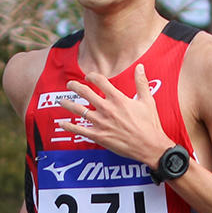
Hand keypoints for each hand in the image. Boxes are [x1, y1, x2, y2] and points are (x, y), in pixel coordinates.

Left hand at [52, 67, 174, 165]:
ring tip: (61, 100)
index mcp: (118, 98)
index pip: (100, 81)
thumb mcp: (147, 100)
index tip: (88, 76)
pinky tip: (61, 123)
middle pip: (85, 93)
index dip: (91, 76)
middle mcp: (107, 108)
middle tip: (70, 84)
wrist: (149, 146)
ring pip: (79, 110)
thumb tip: (140, 66)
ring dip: (68, 104)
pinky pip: (79, 130)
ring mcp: (101, 122)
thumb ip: (141, 82)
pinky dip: (69, 126)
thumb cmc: (149, 124)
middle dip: (75, 86)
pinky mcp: (98, 136)